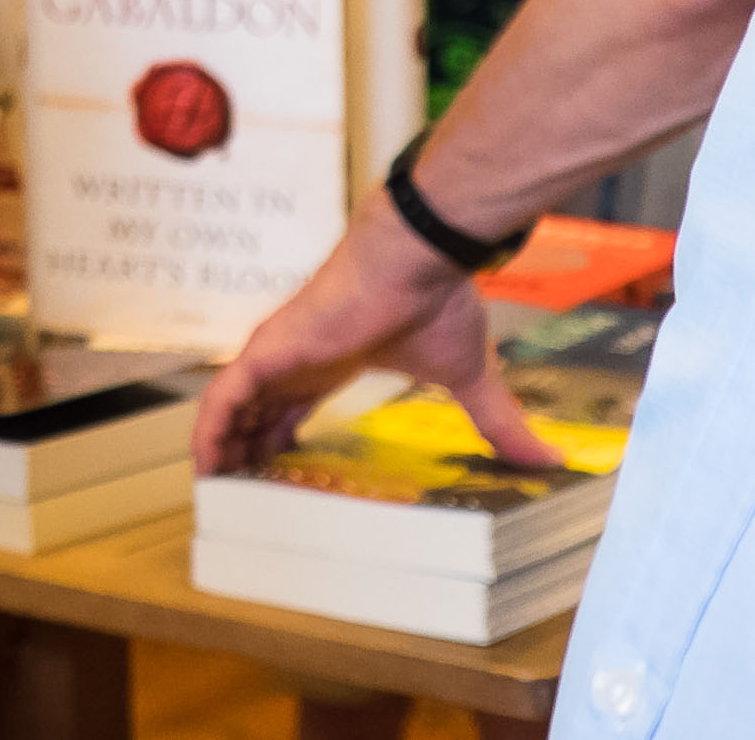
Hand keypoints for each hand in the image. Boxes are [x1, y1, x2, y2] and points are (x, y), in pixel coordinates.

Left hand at [194, 200, 557, 474]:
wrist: (416, 258)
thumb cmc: (434, 302)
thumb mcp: (467, 376)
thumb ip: (496, 420)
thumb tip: (547, 459)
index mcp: (331, 362)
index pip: (293, 408)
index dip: (280, 439)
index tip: (276, 474)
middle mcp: (296, 358)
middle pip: (256, 412)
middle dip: (246, 451)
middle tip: (240, 495)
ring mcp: (277, 353)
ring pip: (232, 408)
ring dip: (223, 446)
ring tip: (216, 489)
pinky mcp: (267, 351)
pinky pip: (224, 397)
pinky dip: (213, 429)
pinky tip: (208, 463)